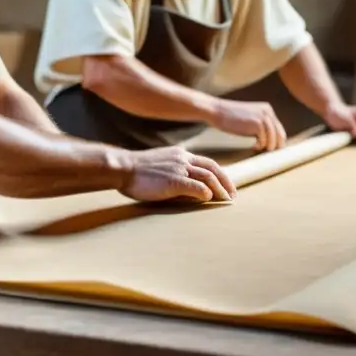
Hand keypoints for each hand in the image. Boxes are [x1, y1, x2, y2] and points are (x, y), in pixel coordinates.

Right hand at [121, 146, 236, 203]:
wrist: (122, 167)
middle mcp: (182, 159)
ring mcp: (179, 169)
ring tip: (226, 200)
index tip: (226, 186)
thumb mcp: (160, 164)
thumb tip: (185, 185)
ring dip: (220, 190)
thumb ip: (174, 170)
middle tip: (233, 196)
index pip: (207, 162)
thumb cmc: (136, 170)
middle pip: (213, 168)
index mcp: (179, 154)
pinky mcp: (174, 180)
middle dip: (226, 182)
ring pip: (208, 177)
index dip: (220, 174)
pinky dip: (206, 193)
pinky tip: (209, 199)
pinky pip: (197, 187)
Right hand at [210, 98, 286, 150]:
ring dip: (267, 147)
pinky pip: (264, 141)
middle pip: (280, 135)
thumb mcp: (249, 118)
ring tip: (256, 147)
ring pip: (274, 140)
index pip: (279, 129)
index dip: (276, 141)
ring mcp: (263, 117)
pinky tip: (252, 145)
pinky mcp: (257, 124)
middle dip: (275, 146)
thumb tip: (271, 141)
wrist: (217, 111)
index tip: (267, 148)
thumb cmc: (230, 118)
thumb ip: (261, 125)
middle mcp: (268, 112)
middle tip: (265, 151)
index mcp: (267, 109)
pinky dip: (259, 146)